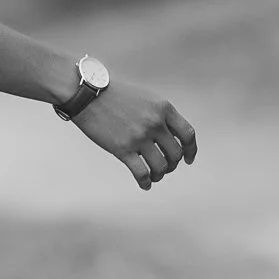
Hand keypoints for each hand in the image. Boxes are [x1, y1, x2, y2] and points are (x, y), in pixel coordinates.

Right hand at [72, 79, 197, 189]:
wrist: (88, 93)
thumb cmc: (115, 94)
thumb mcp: (146, 97)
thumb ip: (160, 114)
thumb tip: (171, 136)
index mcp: (163, 108)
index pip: (187, 134)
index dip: (191, 150)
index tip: (188, 159)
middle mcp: (155, 123)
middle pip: (176, 154)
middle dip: (173, 164)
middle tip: (166, 168)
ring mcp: (139, 137)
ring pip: (161, 166)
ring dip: (160, 174)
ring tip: (154, 176)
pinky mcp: (123, 149)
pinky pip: (141, 173)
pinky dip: (145, 182)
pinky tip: (144, 185)